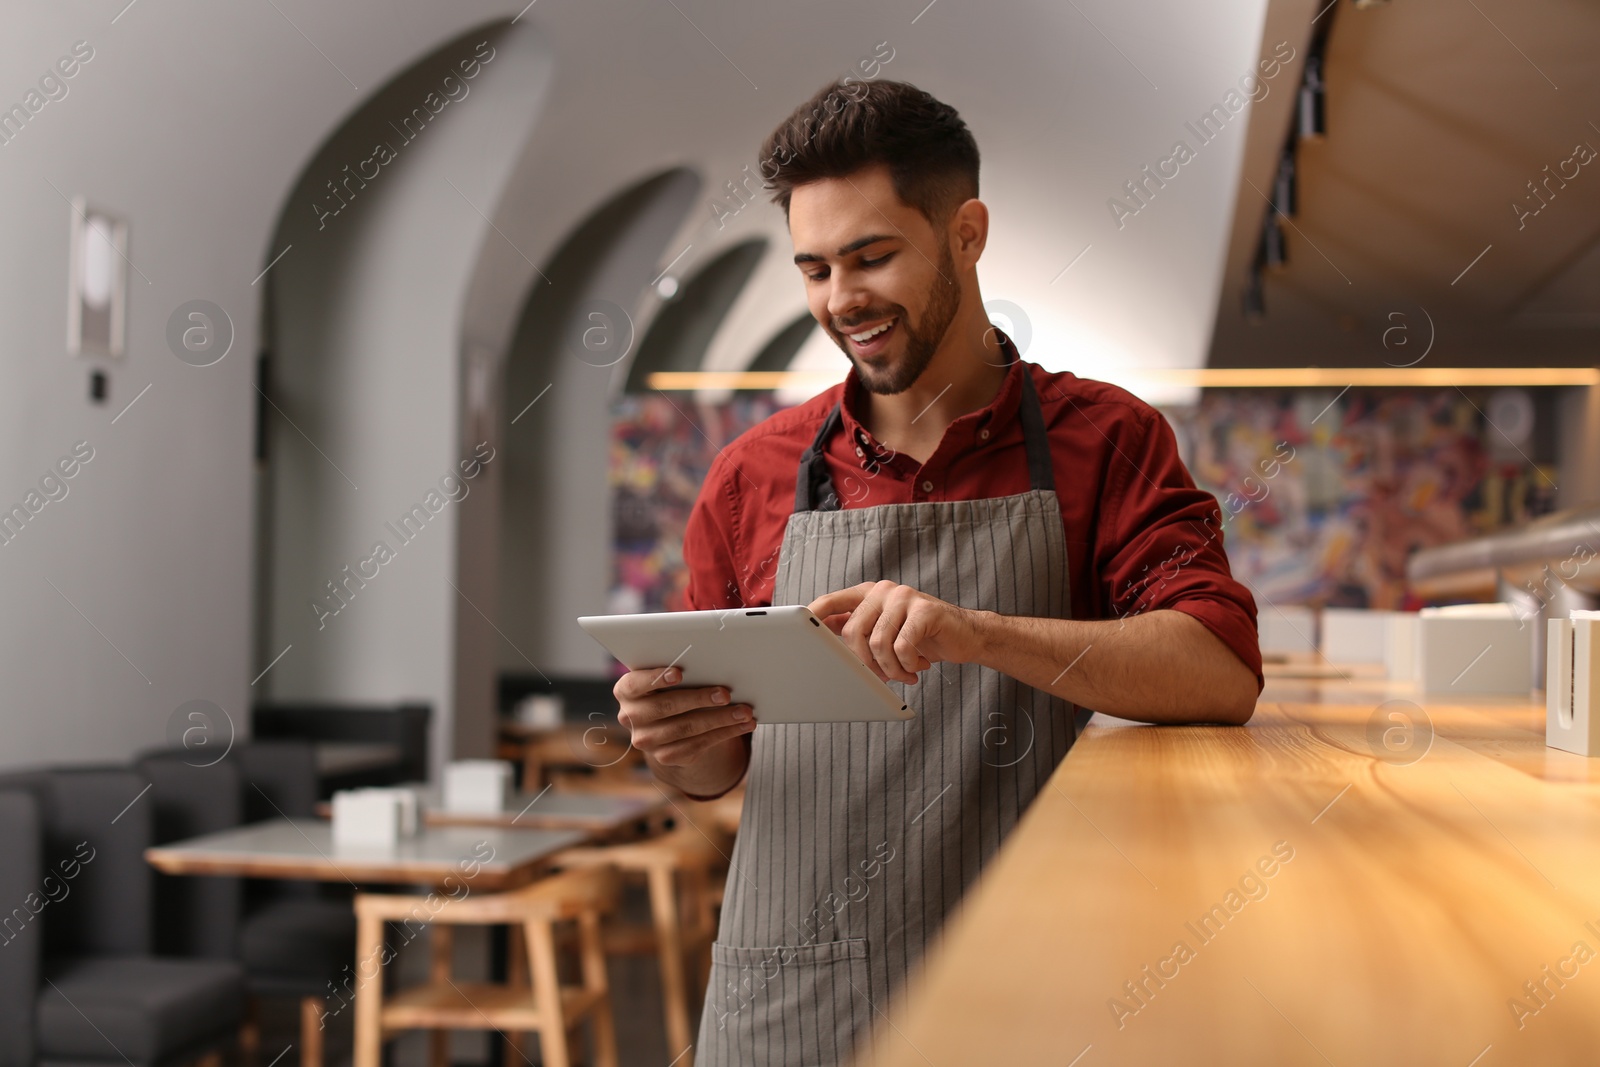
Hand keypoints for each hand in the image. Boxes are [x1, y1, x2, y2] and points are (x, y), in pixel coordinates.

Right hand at [613, 666, 754, 768]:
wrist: (669, 723)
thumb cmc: (671, 689)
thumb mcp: (667, 678)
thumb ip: (677, 671)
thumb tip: (712, 665)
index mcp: (626, 690)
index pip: (635, 684)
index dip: (656, 678)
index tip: (679, 673)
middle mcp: (631, 717)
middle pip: (666, 707)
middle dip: (699, 699)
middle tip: (725, 694)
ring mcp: (646, 740)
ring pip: (686, 728)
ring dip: (720, 719)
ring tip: (744, 711)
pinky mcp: (665, 756)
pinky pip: (697, 745)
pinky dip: (724, 733)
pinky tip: (742, 725)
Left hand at [808, 581, 984, 683]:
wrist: (965, 636)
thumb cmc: (920, 639)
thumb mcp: (884, 634)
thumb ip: (858, 633)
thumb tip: (821, 643)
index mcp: (868, 594)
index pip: (832, 601)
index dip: (814, 615)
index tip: (799, 632)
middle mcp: (884, 591)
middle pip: (853, 630)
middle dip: (863, 662)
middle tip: (882, 676)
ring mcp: (904, 597)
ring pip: (878, 642)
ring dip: (889, 668)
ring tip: (904, 674)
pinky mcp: (925, 609)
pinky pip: (902, 645)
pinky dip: (907, 664)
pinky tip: (918, 667)